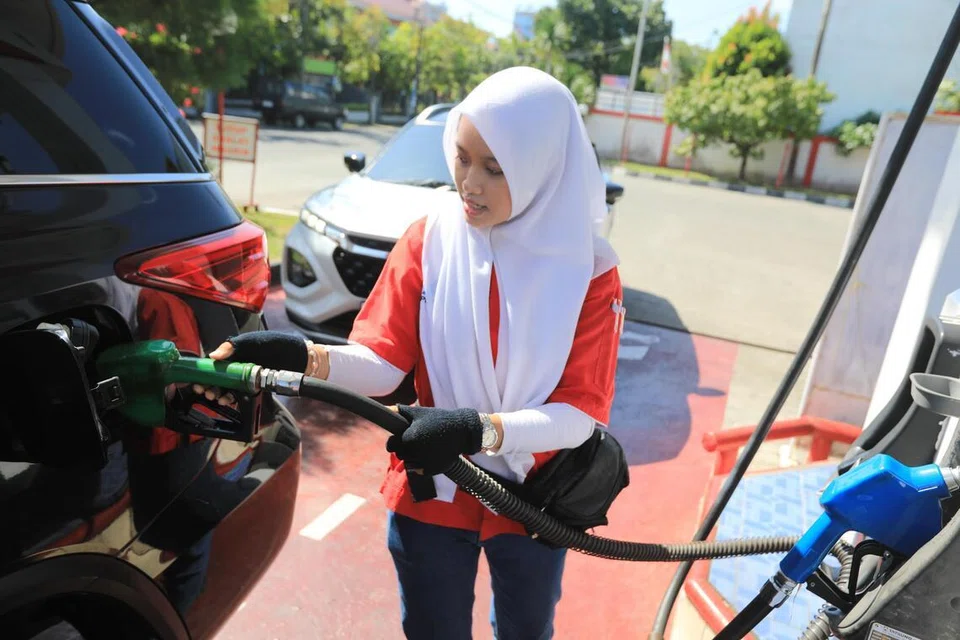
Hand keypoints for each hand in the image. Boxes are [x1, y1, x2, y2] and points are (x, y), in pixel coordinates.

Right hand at [197, 330, 316, 404]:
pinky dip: (231, 398)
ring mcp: (245, 377)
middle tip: (204, 391)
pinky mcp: (254, 387)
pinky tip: (226, 400)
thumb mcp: (254, 341)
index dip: (204, 371)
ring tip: (215, 397)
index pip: (214, 363)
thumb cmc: (278, 344)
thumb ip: (234, 346)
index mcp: (235, 352)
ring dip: (218, 393)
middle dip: (208, 385)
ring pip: (226, 387)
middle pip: (217, 377)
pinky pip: (238, 394)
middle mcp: (238, 365)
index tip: (196, 379)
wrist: (300, 359)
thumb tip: (213, 355)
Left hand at [387, 406, 483, 474]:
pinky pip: (420, 471)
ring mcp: (424, 462)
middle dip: (405, 449)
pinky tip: (432, 454)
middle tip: (417, 440)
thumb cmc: (439, 419)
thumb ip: (401, 411)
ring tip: (425, 446)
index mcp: (409, 437)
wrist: (463, 431)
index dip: (396, 440)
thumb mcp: (420, 412)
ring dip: (413, 457)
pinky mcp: (433, 470)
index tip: (404, 437)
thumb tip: (388, 409)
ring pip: (409, 464)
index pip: (392, 445)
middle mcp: (415, 452)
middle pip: (400, 455)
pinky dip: (423, 465)